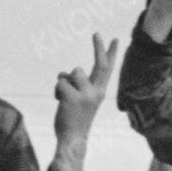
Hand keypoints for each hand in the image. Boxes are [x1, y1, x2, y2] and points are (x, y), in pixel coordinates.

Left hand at [50, 30, 115, 160]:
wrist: (73, 138)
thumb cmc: (75, 118)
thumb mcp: (82, 100)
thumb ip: (79, 86)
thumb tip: (66, 75)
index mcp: (99, 92)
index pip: (106, 69)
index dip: (110, 53)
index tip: (115, 39)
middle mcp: (96, 92)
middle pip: (99, 65)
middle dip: (99, 47)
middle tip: (97, 33)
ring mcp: (86, 95)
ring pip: (70, 73)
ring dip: (63, 82)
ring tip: (65, 98)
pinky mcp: (73, 97)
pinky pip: (60, 82)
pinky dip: (56, 90)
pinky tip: (60, 103)